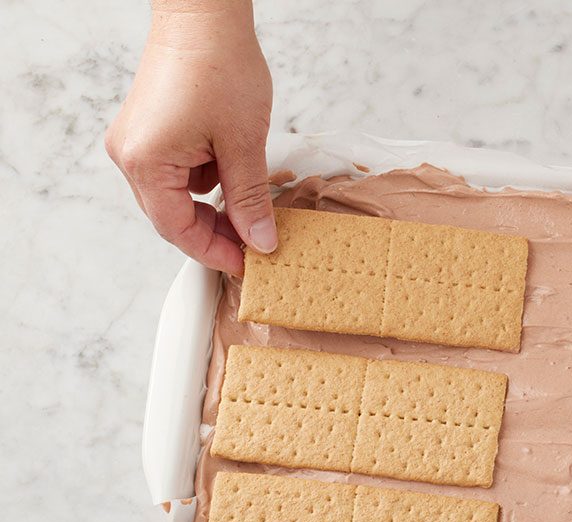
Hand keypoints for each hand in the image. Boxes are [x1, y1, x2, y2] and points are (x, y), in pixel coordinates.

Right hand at [105, 2, 273, 274]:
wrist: (204, 17)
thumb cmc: (220, 67)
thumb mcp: (244, 144)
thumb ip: (249, 199)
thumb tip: (259, 241)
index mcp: (145, 162)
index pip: (177, 230)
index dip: (215, 252)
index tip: (248, 265)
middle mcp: (130, 155)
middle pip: (172, 217)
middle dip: (214, 233)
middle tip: (255, 246)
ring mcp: (137, 142)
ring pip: (176, 196)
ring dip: (213, 206)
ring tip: (251, 208)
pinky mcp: (149, 131)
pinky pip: (177, 172)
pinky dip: (207, 181)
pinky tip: (234, 172)